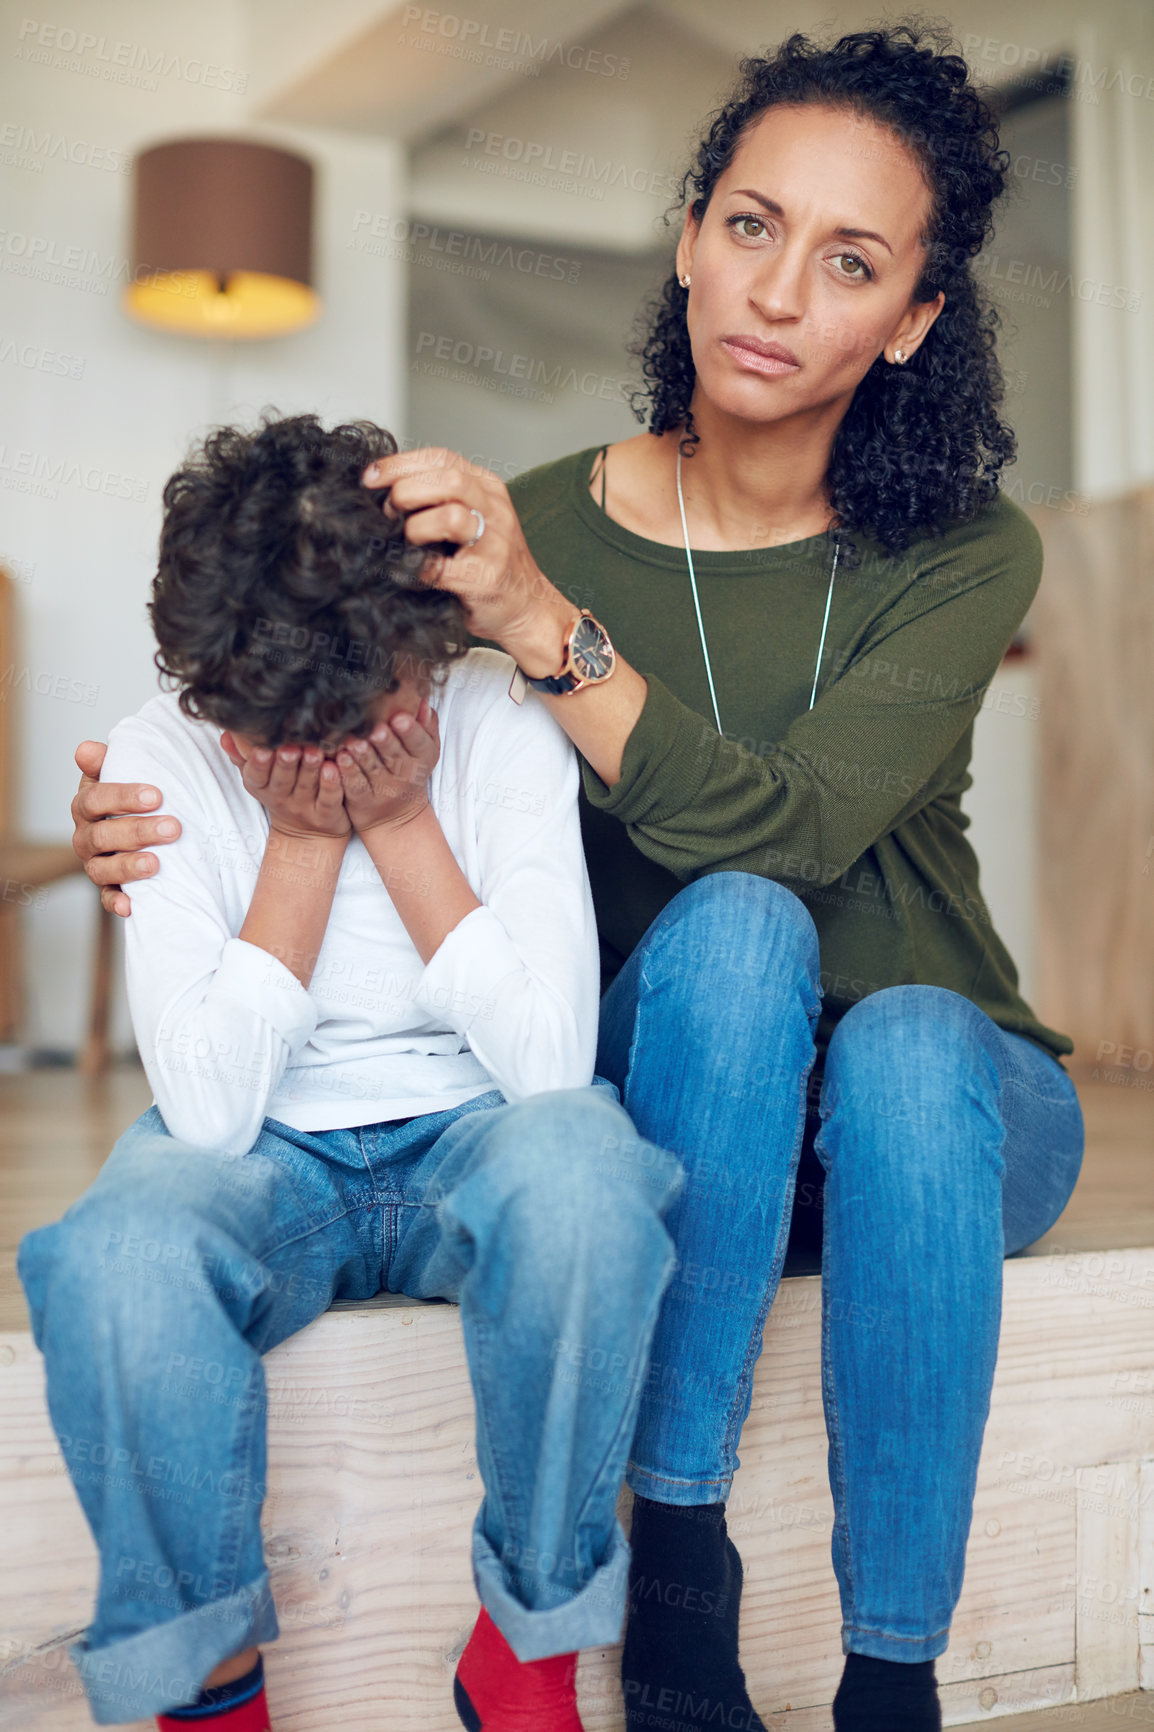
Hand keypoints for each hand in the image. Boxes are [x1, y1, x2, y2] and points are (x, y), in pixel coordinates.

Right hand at [72, 740, 181, 917]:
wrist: (138, 830)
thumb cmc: (132, 800)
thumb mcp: (121, 775)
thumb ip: (107, 762)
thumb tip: (87, 749)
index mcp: (87, 806)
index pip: (95, 799)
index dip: (123, 797)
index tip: (156, 795)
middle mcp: (86, 836)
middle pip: (103, 836)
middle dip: (138, 831)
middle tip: (173, 828)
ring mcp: (96, 864)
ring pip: (103, 869)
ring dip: (129, 866)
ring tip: (156, 864)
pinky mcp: (108, 889)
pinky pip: (107, 899)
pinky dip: (117, 903)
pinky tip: (131, 906)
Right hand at [220, 735, 350, 840]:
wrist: (307, 835)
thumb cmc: (282, 794)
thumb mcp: (259, 779)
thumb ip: (242, 757)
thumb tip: (226, 735)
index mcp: (262, 787)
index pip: (256, 776)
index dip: (259, 764)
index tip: (262, 750)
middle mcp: (282, 798)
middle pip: (282, 780)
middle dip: (285, 764)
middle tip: (289, 748)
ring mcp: (304, 808)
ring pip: (306, 786)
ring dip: (310, 768)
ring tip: (314, 752)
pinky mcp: (327, 814)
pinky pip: (328, 799)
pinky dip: (332, 784)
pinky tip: (334, 768)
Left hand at [333, 700, 439, 835]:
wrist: (397, 816)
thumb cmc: (409, 771)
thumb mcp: (426, 751)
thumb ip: (426, 726)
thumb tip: (422, 699)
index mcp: (422, 758)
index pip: (419, 744)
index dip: (410, 731)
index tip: (399, 717)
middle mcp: (405, 775)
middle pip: (395, 756)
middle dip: (386, 742)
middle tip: (376, 728)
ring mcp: (383, 789)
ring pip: (373, 769)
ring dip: (363, 755)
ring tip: (354, 741)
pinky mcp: (362, 800)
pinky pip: (355, 785)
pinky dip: (348, 772)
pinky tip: (340, 758)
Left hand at [362, 447, 576, 673]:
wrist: (527, 608)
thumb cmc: (488, 564)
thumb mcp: (472, 517)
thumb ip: (439, 499)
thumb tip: (384, 489)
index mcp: (487, 487)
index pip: (441, 458)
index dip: (400, 464)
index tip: (370, 477)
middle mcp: (495, 509)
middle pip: (446, 480)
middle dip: (405, 493)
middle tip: (389, 514)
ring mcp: (495, 543)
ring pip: (451, 517)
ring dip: (415, 530)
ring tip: (410, 544)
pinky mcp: (486, 577)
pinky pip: (440, 567)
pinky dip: (417, 569)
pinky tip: (413, 572)